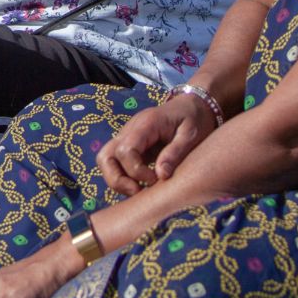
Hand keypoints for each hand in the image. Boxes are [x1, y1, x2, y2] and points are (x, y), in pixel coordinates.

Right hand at [96, 93, 216, 195]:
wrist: (191, 106)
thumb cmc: (192, 118)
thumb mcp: (190, 134)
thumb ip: (175, 152)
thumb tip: (161, 175)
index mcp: (145, 125)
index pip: (126, 150)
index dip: (136, 171)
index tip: (156, 179)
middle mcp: (129, 131)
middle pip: (105, 156)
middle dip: (117, 180)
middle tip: (139, 191)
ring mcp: (126, 138)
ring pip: (105, 161)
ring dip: (116, 181)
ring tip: (138, 191)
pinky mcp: (129, 147)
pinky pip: (115, 163)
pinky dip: (122, 178)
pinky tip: (140, 186)